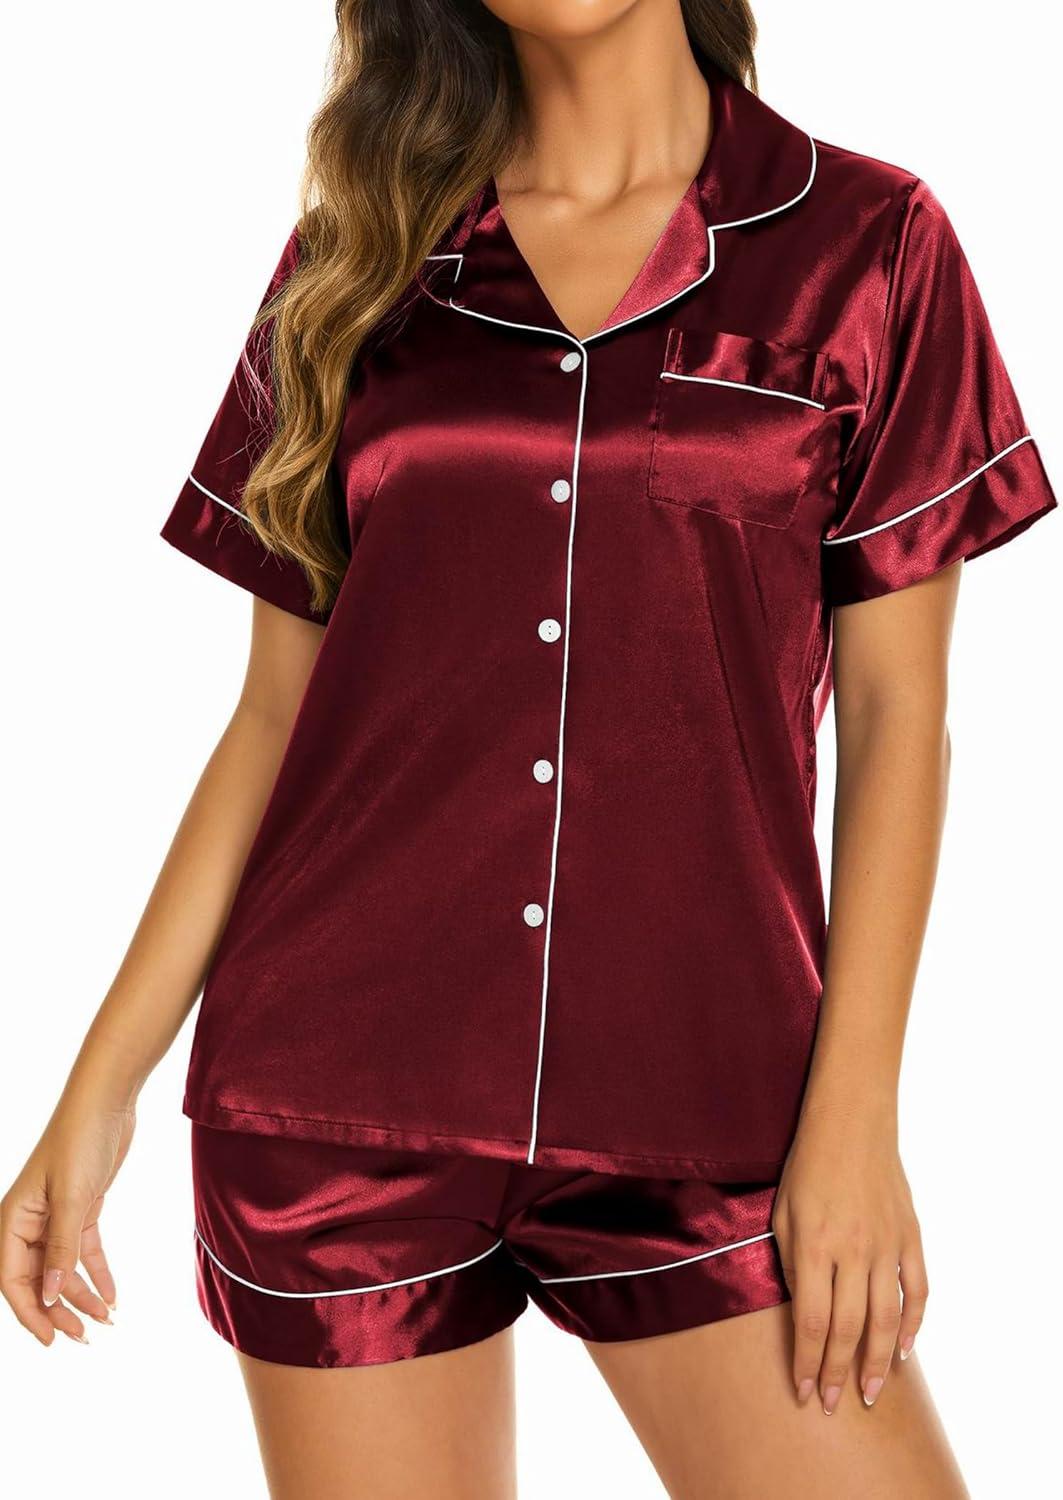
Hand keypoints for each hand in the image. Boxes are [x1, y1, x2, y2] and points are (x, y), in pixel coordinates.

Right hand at [1, 1101, 134, 1343]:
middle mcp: (29, 1222)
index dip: (31, 1313)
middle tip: (84, 1337)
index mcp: (13, 1220)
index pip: (13, 1279)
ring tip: (105, 1321)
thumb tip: (49, 1297)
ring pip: (62, 1268)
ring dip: (81, 1296)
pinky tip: (113, 1296)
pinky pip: (84, 1250)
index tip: (52, 1339)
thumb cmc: (80, 1141)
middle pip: (38, 1279)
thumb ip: (61, 1249)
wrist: (107, 1102)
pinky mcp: (81, 1208)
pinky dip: (97, 1273)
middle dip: (58, 1311)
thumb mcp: (72, 1198)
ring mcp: (55, 1216)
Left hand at [771, 1101, 927, 1413]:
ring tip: (867, 1394)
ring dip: (876, 1362)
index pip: (811, 1320)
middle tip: (833, 1405)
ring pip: (886, 1319)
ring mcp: (887, 1245)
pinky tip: (903, 1351)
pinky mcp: (910, 1236)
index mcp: (814, 1244)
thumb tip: (800, 1311)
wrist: (851, 1121)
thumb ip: (790, 1263)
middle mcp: (853, 1250)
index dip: (807, 1361)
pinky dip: (914, 1324)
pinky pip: (917, 1290)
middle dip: (837, 1372)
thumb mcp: (782, 1211)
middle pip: (847, 1328)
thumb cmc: (806, 1164)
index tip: (802, 1389)